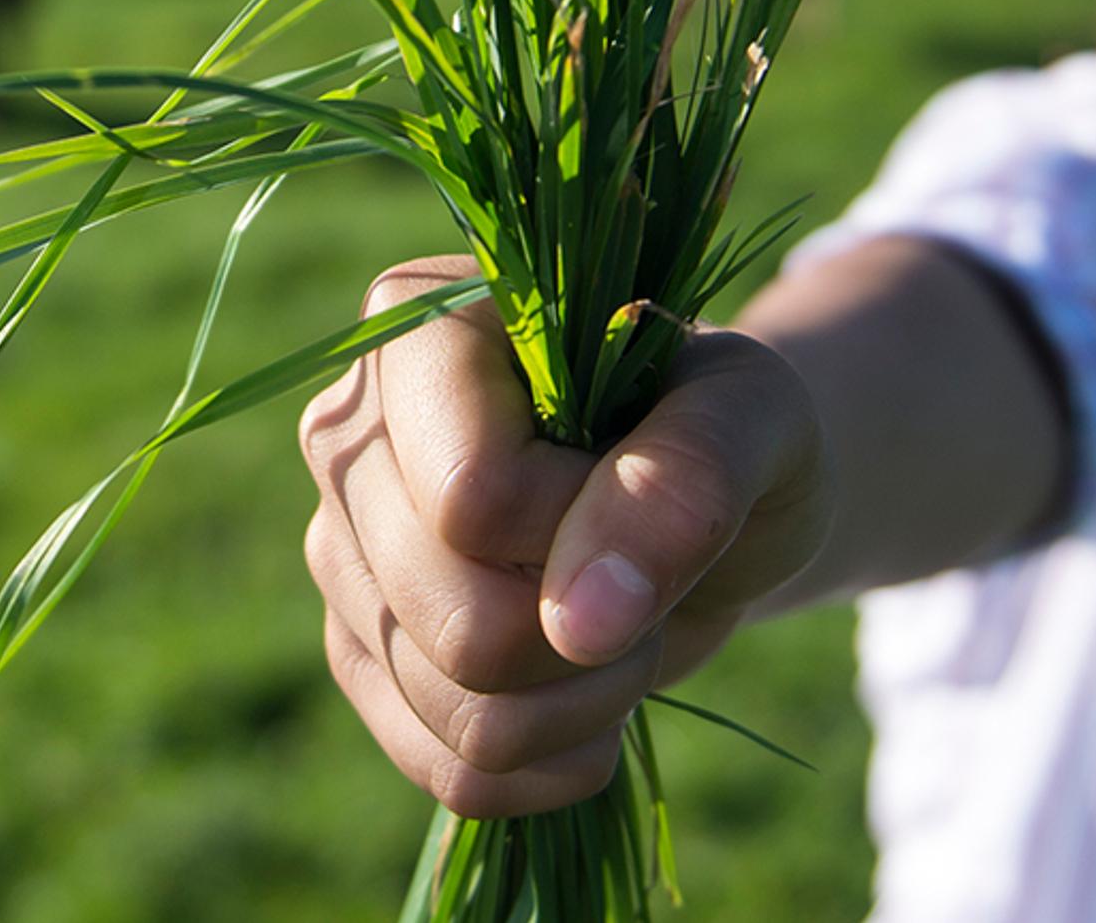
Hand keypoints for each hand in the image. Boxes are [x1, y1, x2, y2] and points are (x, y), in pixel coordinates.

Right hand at [298, 257, 829, 817]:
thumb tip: (582, 624)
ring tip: (624, 629)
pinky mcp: (360, 650)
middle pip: (456, 619)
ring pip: (454, 707)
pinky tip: (591, 701)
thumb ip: (688, 478)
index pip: (470, 501)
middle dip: (596, 635)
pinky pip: (449, 769)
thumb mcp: (755, 415)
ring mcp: (340, 550)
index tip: (639, 477)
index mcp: (417, 327)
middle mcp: (346, 433)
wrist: (699, 493)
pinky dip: (551, 762)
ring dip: (585, 702)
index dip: (586, 531)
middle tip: (647, 573)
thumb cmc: (723, 422)